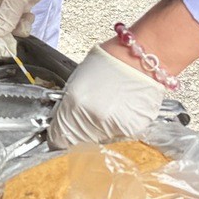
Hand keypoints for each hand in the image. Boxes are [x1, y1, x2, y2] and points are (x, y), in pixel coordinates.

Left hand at [50, 44, 167, 147]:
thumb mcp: (77, 79)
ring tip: (105, 108)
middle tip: (86, 114)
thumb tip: (61, 119)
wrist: (140, 59)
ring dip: (97, 129)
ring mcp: (114, 126)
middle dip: (78, 131)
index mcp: (75, 102)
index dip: (58, 134)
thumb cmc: (109, 62)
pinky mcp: (132, 129)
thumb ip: (67, 104)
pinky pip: (116, 135)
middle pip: (77, 140)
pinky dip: (115, 126)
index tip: (60, 133)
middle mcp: (94, 118)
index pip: (59, 136)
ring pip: (98, 139)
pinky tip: (119, 109)